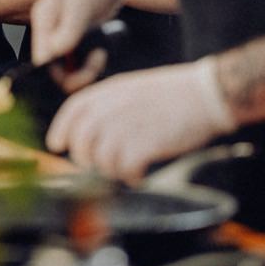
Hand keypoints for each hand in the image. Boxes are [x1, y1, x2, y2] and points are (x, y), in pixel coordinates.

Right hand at [30, 0, 128, 64]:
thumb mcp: (82, 2)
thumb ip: (69, 28)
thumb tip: (55, 55)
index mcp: (43, 21)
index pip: (42, 59)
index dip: (60, 71)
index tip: (87, 64)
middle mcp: (49, 30)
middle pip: (52, 69)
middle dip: (75, 74)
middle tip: (99, 58)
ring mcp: (62, 35)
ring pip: (65, 69)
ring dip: (84, 71)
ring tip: (100, 54)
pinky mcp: (76, 38)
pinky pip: (77, 62)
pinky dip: (89, 64)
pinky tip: (101, 51)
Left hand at [46, 57, 235, 181]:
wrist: (207, 95)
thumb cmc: (175, 94)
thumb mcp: (134, 88)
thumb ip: (110, 105)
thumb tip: (91, 130)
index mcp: (109, 90)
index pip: (72, 111)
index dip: (60, 130)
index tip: (57, 145)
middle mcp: (112, 108)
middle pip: (81, 142)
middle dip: (86, 160)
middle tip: (99, 167)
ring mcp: (126, 127)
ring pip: (102, 161)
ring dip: (112, 170)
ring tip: (128, 169)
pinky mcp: (144, 146)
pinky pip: (124, 171)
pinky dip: (130, 177)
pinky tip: (140, 175)